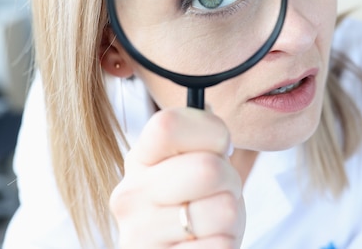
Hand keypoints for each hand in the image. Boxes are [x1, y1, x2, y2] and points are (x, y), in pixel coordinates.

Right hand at [110, 107, 244, 247]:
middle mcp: (130, 195)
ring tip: (212, 222)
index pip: (168, 124)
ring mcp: (138, 236)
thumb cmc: (200, 202)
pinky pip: (221, 246)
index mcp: (139, 158)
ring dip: (231, 218)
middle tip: (218, 193)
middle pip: (208, 168)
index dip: (210, 132)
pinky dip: (226, 244)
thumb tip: (213, 125)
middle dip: (230, 181)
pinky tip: (205, 244)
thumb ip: (204, 136)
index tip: (219, 148)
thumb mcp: (199, 161)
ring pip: (224, 210)